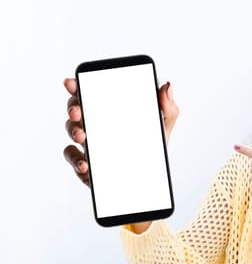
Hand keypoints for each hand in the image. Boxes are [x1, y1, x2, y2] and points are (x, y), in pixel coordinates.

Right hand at [62, 78, 178, 186]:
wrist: (147, 181)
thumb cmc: (151, 150)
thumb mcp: (162, 129)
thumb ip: (168, 109)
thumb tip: (167, 86)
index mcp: (110, 111)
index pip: (91, 93)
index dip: (78, 85)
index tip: (72, 82)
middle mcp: (95, 124)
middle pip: (76, 109)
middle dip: (72, 107)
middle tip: (77, 111)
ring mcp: (87, 144)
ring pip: (72, 131)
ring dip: (73, 131)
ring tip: (83, 136)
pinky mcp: (84, 163)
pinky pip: (73, 158)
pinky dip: (76, 159)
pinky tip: (85, 164)